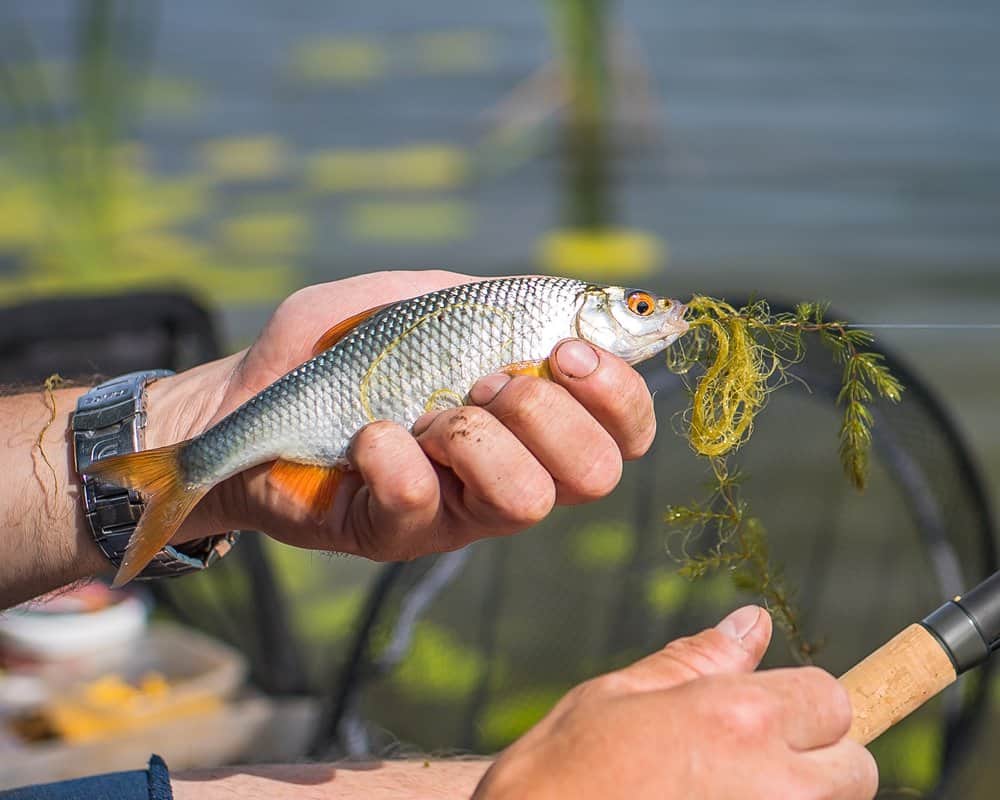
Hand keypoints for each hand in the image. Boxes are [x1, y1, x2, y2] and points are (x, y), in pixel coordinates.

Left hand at [146, 271, 656, 559]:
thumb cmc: (338, 347)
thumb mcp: (418, 298)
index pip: (622, 427)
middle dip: (547, 412)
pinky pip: (424, 502)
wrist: (247, 395)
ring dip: (480, 436)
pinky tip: (368, 434)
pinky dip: (397, 455)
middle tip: (487, 379)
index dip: (618, 391)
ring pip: (527, 501)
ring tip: (427, 411)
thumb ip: (490, 301)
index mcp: (532, 416)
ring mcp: (457, 511)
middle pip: (594, 473)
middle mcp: (511, 470)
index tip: (566, 349)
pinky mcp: (397, 534)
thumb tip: (567, 304)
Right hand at [475, 607, 877, 799]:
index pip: (832, 699)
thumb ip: (696, 661)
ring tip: (717, 793)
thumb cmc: (557, 775)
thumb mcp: (615, 698)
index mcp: (737, 719)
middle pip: (856, 771)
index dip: (802, 705)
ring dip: (794, 799)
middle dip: (817, 762)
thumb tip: (752, 625)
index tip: (770, 717)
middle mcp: (773, 786)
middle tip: (749, 766)